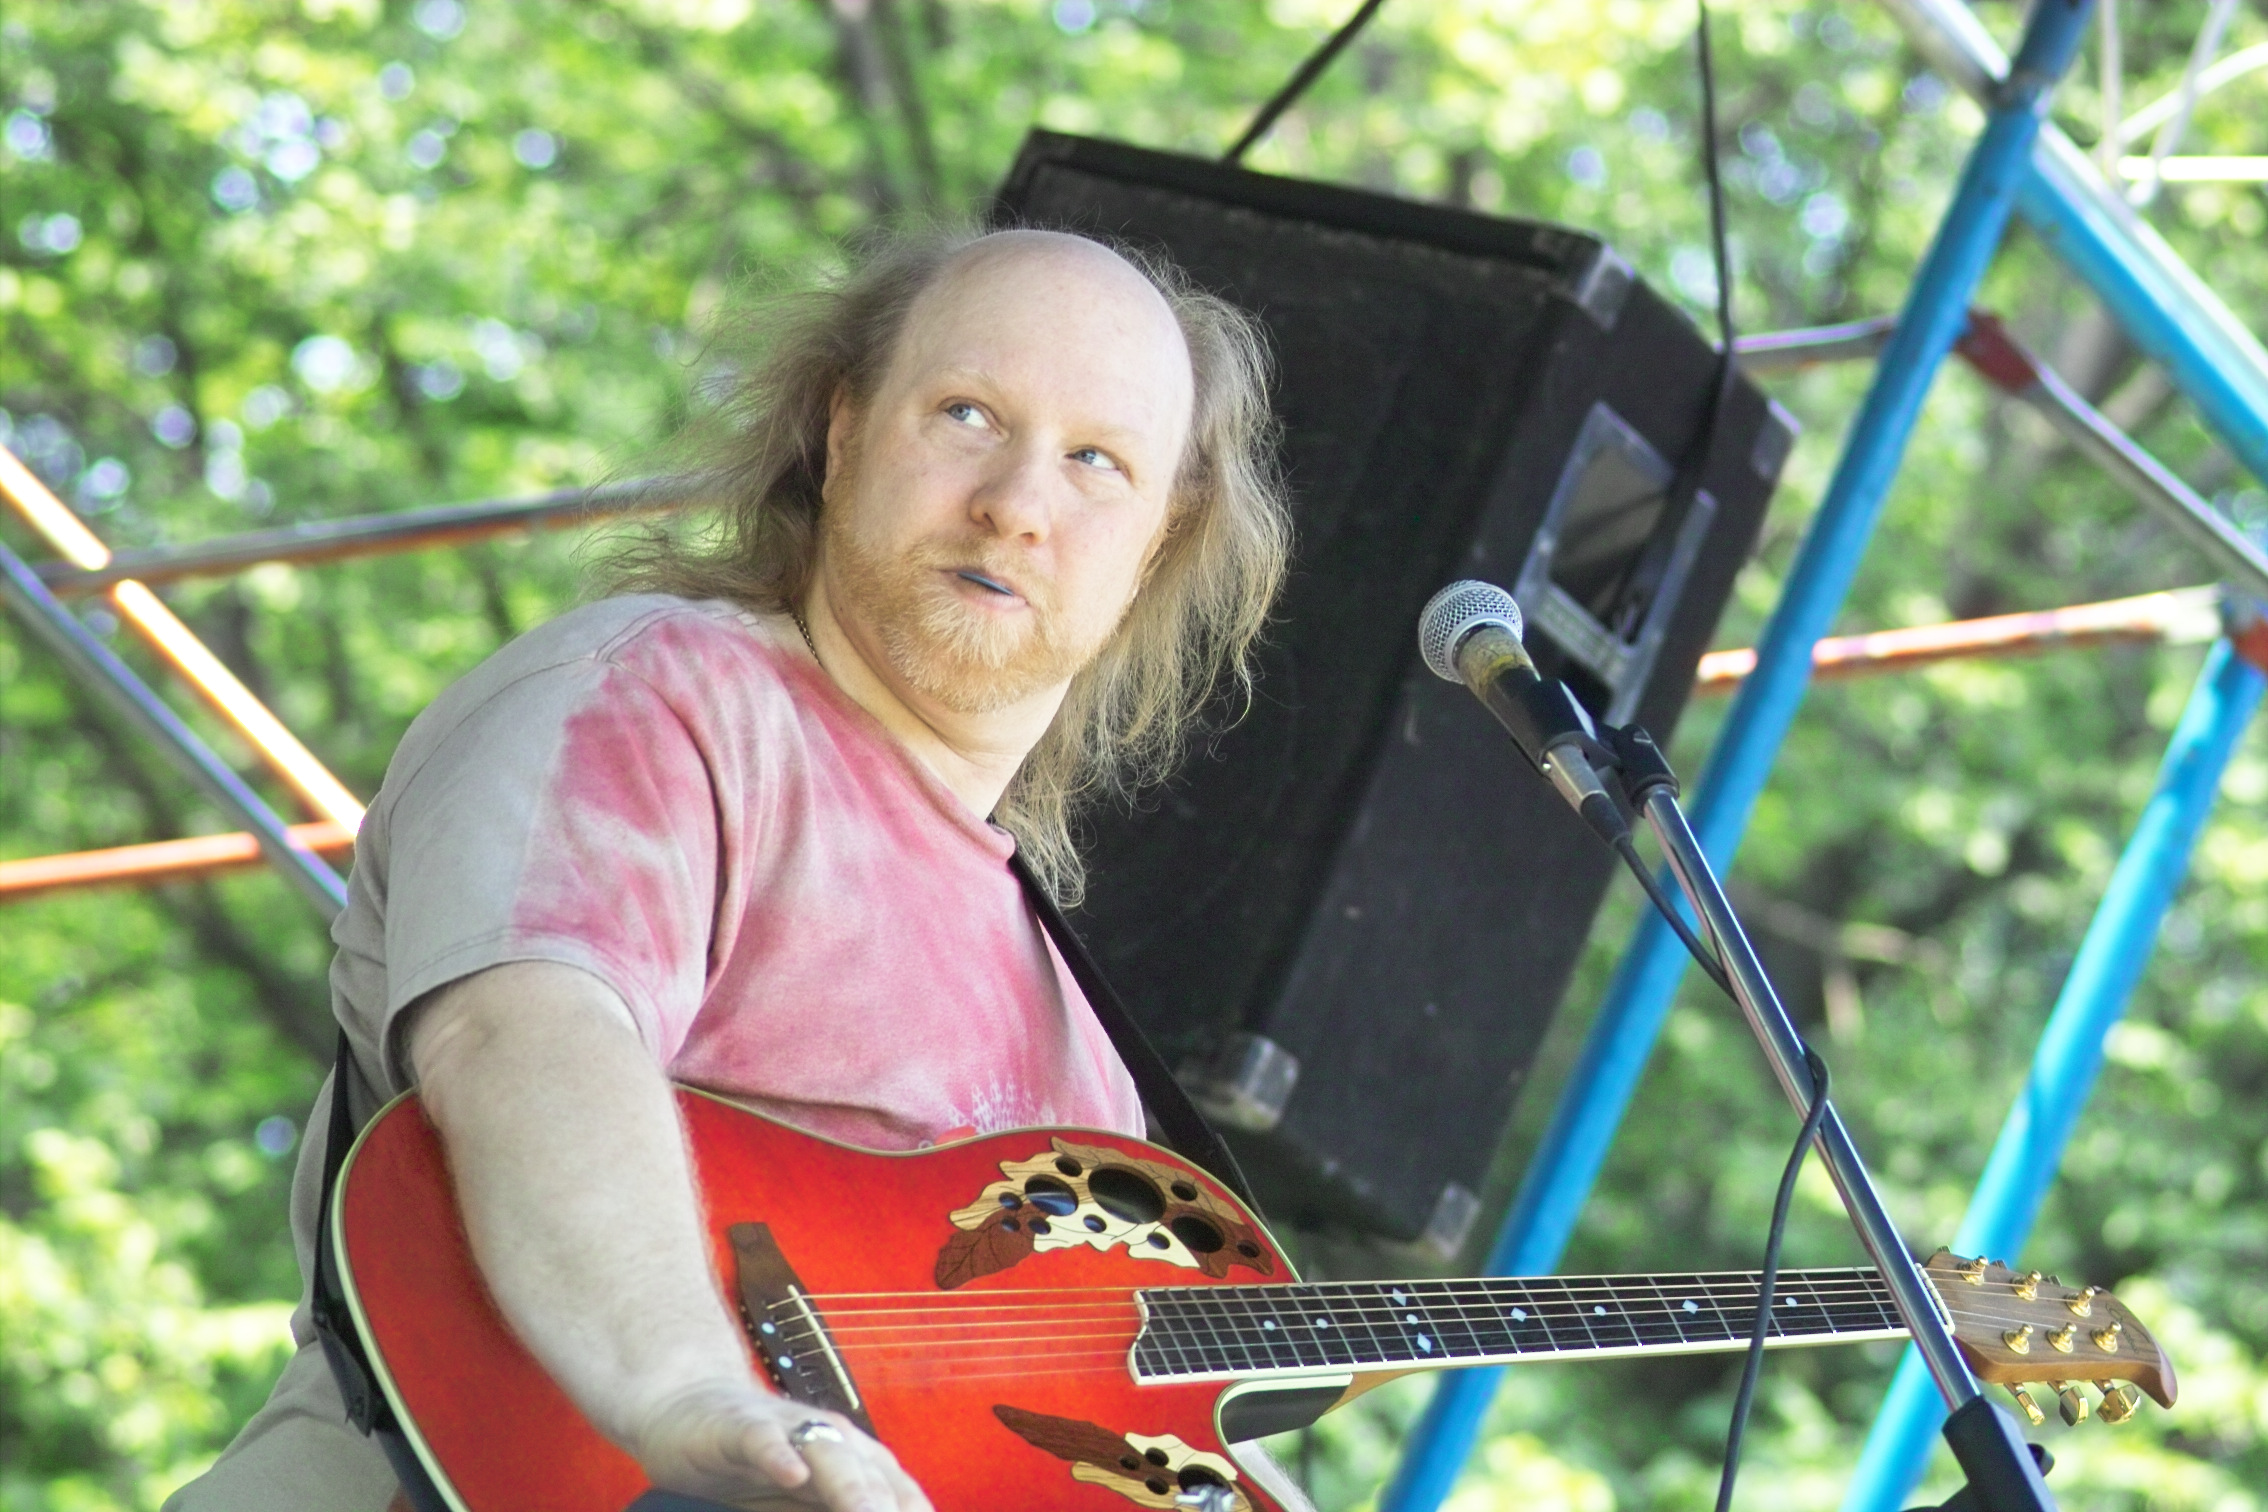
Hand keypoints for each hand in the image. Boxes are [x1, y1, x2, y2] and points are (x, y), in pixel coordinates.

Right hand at [631, 1381, 931, 1511]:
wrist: (688, 1406)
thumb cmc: (758, 1463)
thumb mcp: (801, 1503)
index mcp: (856, 1460)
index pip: (900, 1494)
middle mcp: (831, 1439)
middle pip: (872, 1477)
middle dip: (891, 1511)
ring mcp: (788, 1428)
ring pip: (828, 1455)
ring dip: (851, 1487)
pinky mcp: (741, 1425)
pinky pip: (763, 1439)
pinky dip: (779, 1455)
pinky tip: (790, 1474)